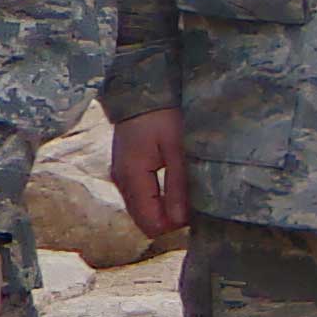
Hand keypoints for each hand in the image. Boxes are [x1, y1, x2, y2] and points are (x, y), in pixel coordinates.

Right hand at [112, 107, 190, 238]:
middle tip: (193, 203)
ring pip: (141, 209)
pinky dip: (156, 198)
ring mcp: (121, 175)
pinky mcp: (125, 169)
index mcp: (132, 177)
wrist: (141, 90)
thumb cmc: (162, 115)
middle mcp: (122, 181)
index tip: (195, 212)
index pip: (150, 222)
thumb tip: (179, 222)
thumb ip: (177, 186)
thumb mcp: (176, 149)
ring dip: (163, 209)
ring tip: (185, 193)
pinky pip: (140, 196)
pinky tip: (172, 186)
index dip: (173, 226)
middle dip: (168, 219)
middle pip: (144, 220)